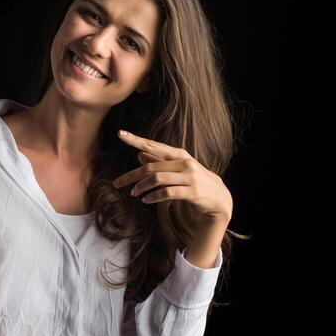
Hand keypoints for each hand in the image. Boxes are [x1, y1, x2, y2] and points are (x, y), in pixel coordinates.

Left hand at [113, 130, 232, 220]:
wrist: (218, 198)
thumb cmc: (194, 181)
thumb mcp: (177, 170)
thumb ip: (159, 162)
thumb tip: (139, 154)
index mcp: (179, 154)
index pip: (153, 145)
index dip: (136, 140)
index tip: (120, 134)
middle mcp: (184, 162)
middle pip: (151, 166)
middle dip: (131, 175)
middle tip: (117, 183)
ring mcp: (190, 176)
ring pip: (157, 179)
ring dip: (142, 187)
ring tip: (134, 193)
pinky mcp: (192, 191)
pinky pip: (167, 193)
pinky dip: (154, 197)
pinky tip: (146, 200)